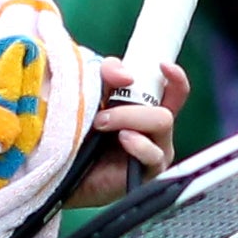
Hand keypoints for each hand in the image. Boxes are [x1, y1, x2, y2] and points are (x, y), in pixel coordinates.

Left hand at [65, 57, 188, 207]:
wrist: (61, 170)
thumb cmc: (77, 134)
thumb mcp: (89, 95)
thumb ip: (106, 76)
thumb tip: (124, 74)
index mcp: (146, 110)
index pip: (173, 91)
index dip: (175, 78)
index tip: (163, 66)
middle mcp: (155, 131)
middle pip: (168, 105)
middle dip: (136, 101)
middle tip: (104, 112)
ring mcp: (155, 151)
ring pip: (162, 121)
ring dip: (129, 117)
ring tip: (101, 125)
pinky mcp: (149, 172)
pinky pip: (154, 153)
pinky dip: (138, 143)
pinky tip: (122, 140)